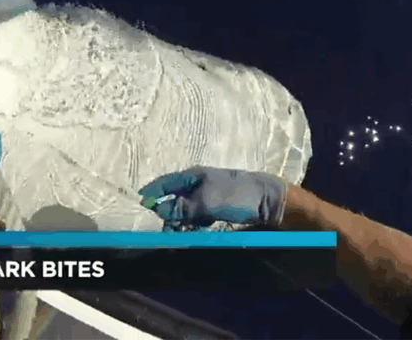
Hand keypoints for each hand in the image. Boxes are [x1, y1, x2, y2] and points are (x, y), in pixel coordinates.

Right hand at [138, 166, 288, 229]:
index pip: (165, 183)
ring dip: (182, 223)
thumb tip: (159, 210)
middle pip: (174, 200)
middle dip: (168, 215)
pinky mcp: (217, 209)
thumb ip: (182, 207)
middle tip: (168, 231)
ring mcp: (208, 197)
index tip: (141, 205)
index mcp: (194, 176)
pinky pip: (198, 218)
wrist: (270, 202)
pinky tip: (196, 234)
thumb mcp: (207, 201)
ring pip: (186, 211)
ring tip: (183, 235)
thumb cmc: (237, 196)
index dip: (152, 193)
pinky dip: (194, 226)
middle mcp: (198, 185)